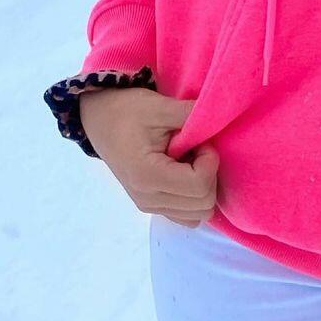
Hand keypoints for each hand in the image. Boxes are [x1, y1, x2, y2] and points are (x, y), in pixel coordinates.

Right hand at [78, 88, 219, 227]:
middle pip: (203, 205)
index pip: (200, 187)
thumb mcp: (160, 106)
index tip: (200, 141)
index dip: (210, 161)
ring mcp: (149, 206)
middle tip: (196, 149)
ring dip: (203, 187)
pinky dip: (194, 198)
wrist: (101, 119)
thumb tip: (219, 117)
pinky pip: (186, 215)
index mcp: (148, 176)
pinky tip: (185, 172)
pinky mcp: (151, 206)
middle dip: (209, 174)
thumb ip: (190, 114)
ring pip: (198, 214)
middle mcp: (149, 199)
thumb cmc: (128, 111)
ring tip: (190, 161)